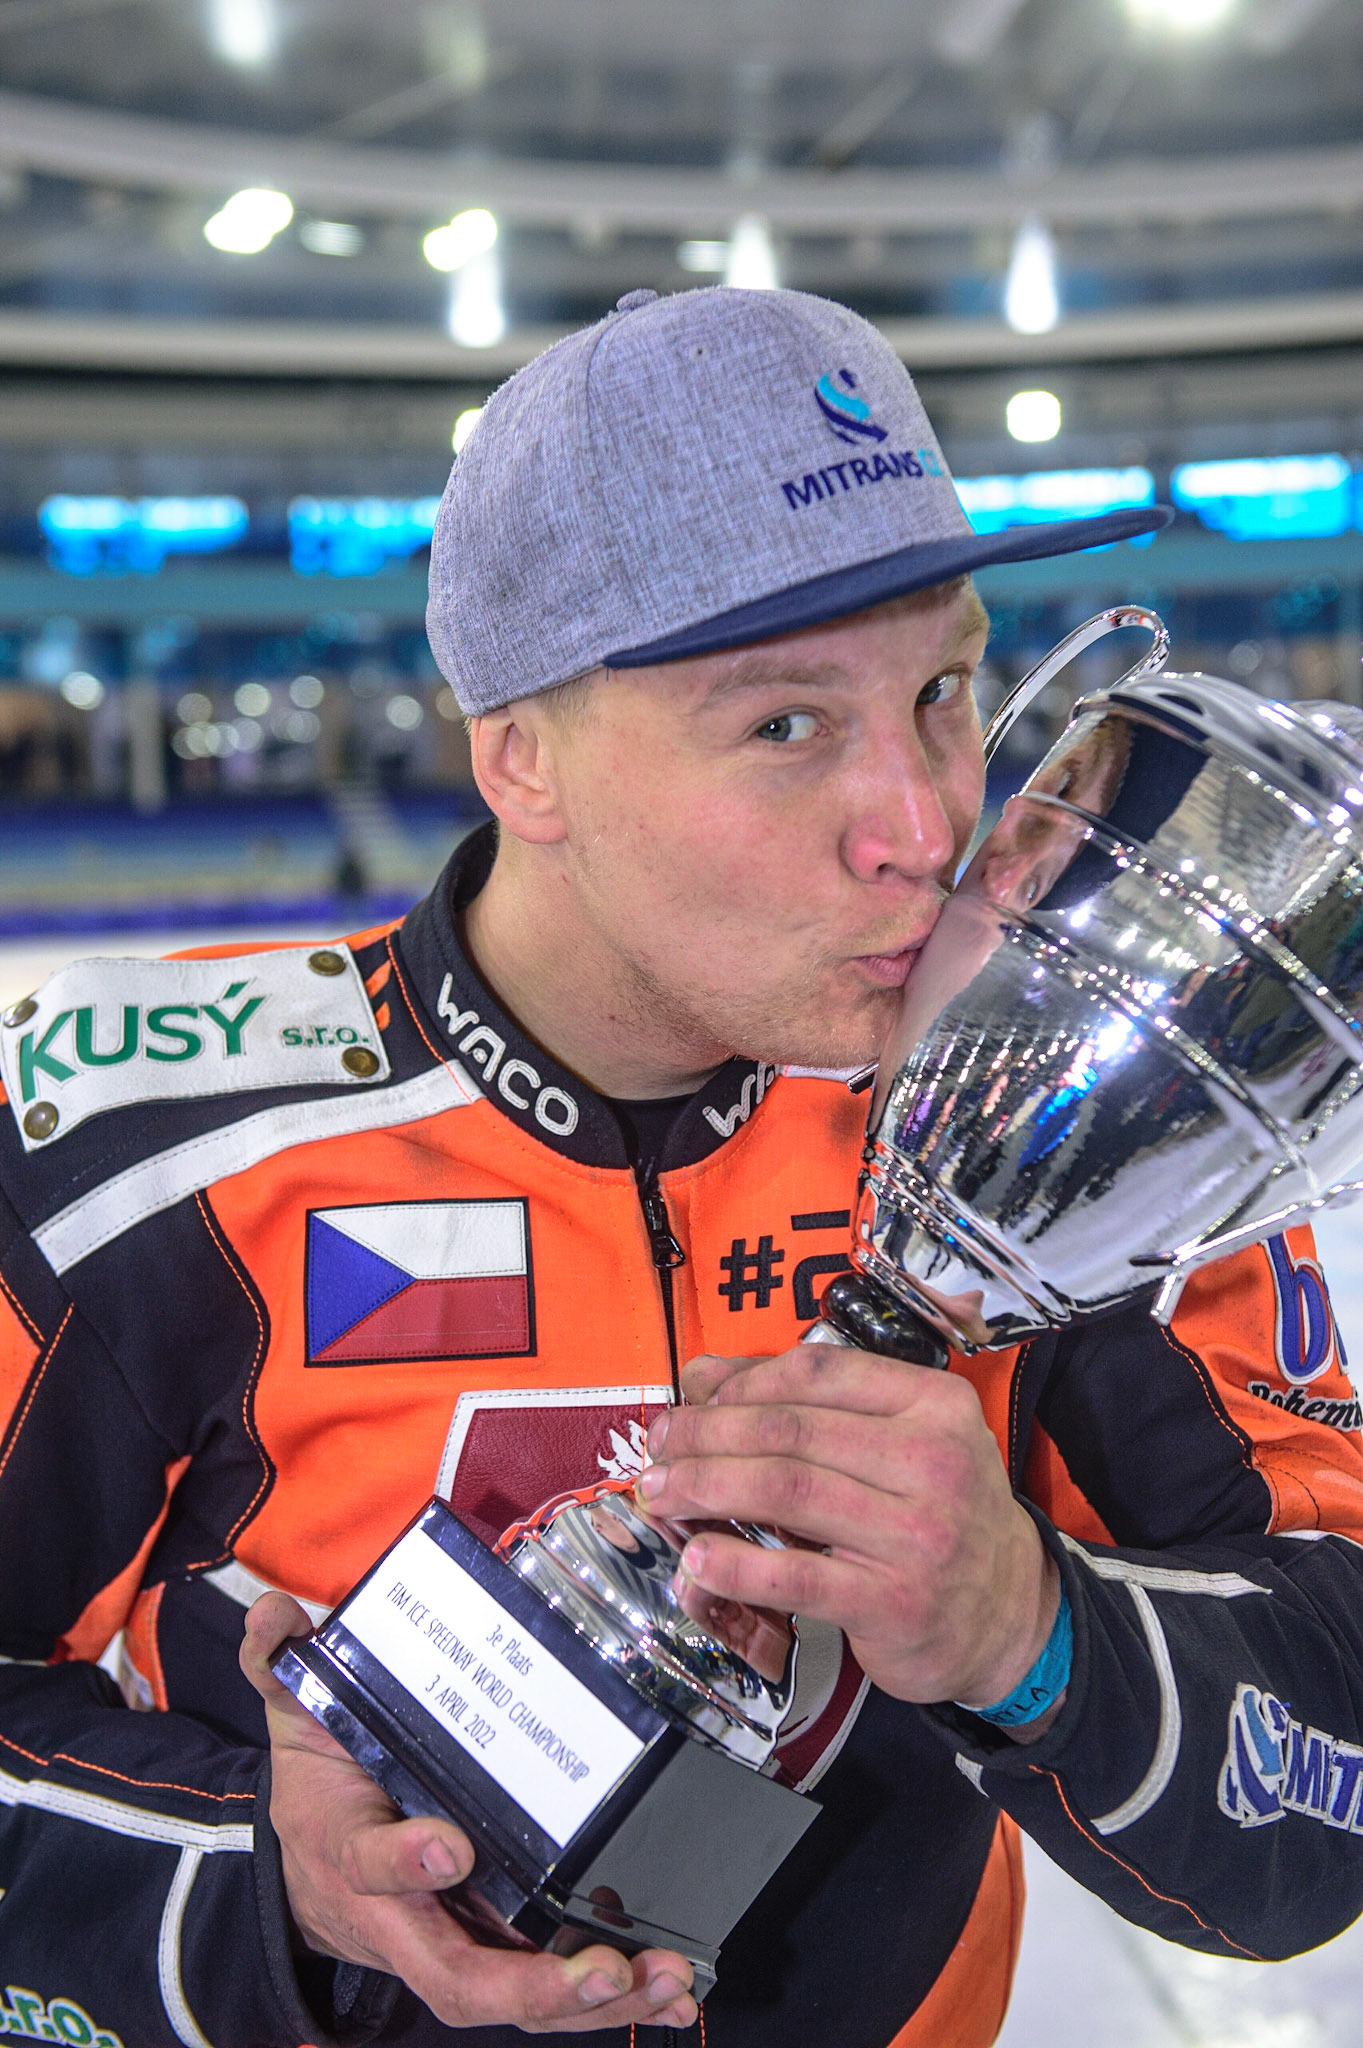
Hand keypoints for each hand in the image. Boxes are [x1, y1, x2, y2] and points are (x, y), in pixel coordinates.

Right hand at [241, 1593, 696, 2032]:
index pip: (372, 1865)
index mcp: (349, 1851)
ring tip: (662, 1979)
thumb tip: (270, 1614)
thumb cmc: (319, 1784)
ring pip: (513, 1993)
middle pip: (460, 1975)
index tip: (451, 1843)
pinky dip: (608, 1997)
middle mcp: (402, 1916)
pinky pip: (545, 1988)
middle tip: (600, 1967)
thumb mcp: (291, 1716)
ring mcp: (450, 1940)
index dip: (408, 1861)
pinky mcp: (490, 1948)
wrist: (305, 1868)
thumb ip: (277, 1663)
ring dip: (590, 1999)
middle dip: (531, 1983)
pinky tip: (670, 1989)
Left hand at [636, 1346, 1059, 1721]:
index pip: (818, 1372)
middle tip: (661, 1443)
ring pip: (784, 1491)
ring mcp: (915, 1536)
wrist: (1010, 1613)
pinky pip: (795, 1575)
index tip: (695, 1397)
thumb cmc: (941, 1515)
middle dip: (708, 1432)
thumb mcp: (901, 1440)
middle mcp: (931, 1463)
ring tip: (660, 1490)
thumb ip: (810, 1403)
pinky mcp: (892, 1602)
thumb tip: (707, 1374)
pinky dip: (735, 1565)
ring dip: (705, 1486)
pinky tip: (696, 1557)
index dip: (742, 1381)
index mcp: (934, 1406)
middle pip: (790, 1430)